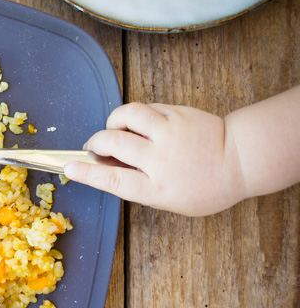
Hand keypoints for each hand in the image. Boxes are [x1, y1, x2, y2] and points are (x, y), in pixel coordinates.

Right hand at [64, 102, 245, 216]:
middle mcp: (161, 160)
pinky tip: (140, 125)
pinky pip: (146, 108)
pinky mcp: (177, 114)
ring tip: (115, 130)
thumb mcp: (168, 199)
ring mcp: (169, 133)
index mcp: (157, 189)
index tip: (68, 167)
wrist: (239, 162)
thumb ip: (139, 184)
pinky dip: (135, 116)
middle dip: (94, 142)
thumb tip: (108, 165)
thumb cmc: (203, 188)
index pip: (112, 179)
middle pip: (113, 143)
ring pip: (127, 115)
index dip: (86, 172)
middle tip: (93, 147)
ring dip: (113, 122)